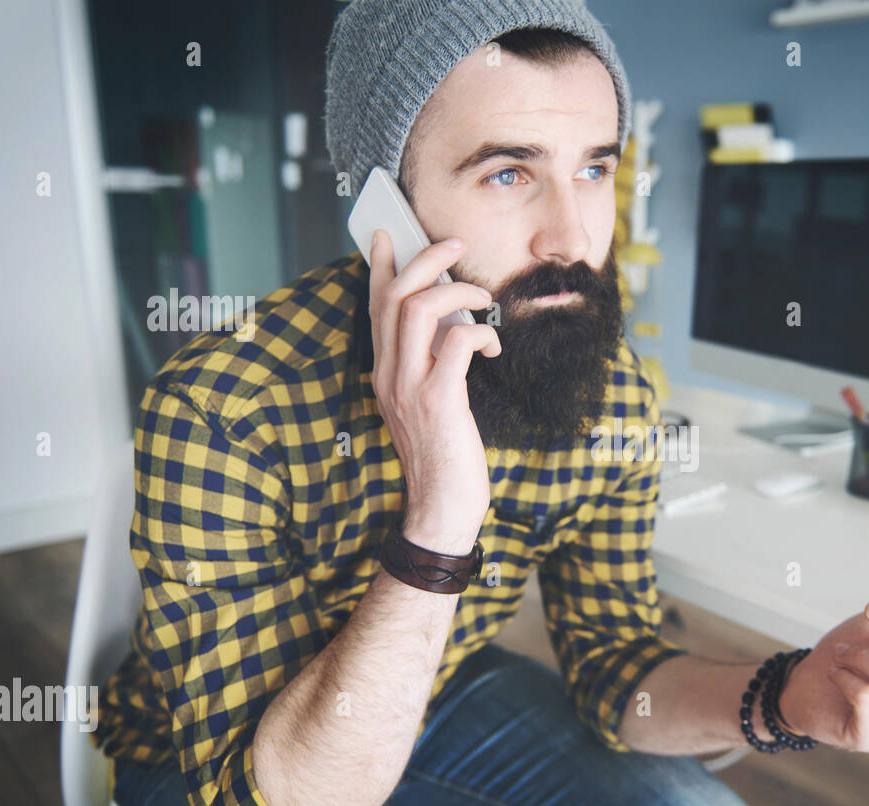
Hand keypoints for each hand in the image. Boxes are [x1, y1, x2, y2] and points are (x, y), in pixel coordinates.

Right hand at [368, 230, 499, 554]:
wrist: (441, 508)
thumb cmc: (443, 456)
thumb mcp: (427, 404)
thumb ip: (430, 365)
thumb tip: (453, 326)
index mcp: (384, 373)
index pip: (374, 307)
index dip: (380, 266)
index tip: (387, 235)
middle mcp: (389, 375)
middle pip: (395, 295)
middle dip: (426, 258)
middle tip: (455, 246)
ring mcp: (409, 387)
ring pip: (419, 308)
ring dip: (459, 291)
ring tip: (484, 300)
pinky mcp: (438, 400)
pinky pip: (457, 343)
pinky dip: (480, 333)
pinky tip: (493, 347)